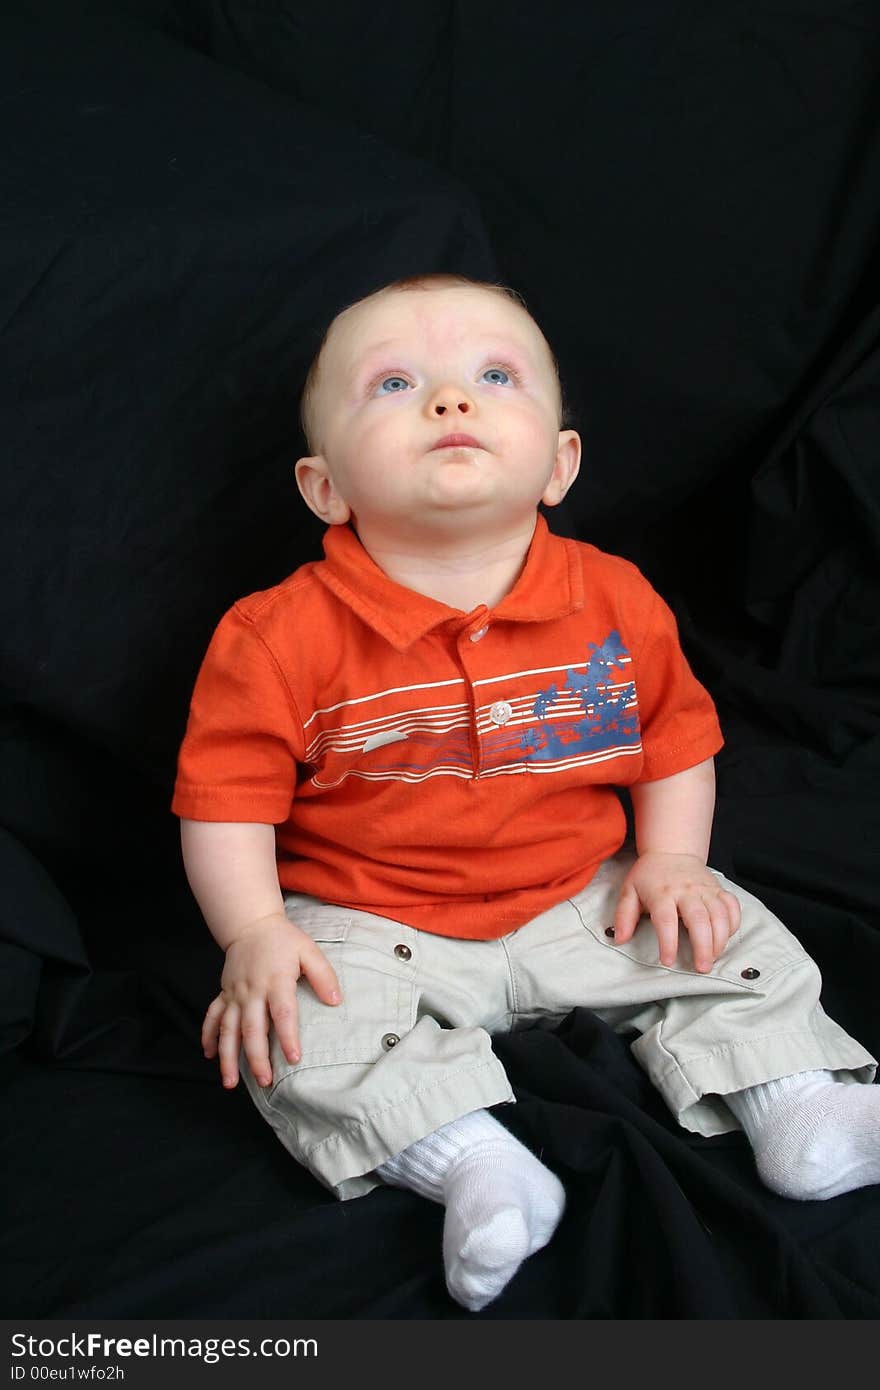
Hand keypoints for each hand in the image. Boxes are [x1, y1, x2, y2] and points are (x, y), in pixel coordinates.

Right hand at [201, 912, 341, 1088]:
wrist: (252, 924)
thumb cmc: (283, 940)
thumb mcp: (309, 951)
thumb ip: (323, 975)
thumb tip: (336, 1001)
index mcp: (276, 981)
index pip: (283, 1013)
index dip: (288, 1036)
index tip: (294, 1058)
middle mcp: (252, 991)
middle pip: (252, 1028)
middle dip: (256, 1057)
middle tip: (265, 1080)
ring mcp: (235, 994)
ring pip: (228, 1029)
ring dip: (228, 1056)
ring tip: (230, 1082)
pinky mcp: (224, 993)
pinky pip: (212, 1016)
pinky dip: (208, 1036)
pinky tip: (209, 1055)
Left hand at [612, 851, 741, 972]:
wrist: (672, 850)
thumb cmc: (650, 875)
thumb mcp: (629, 891)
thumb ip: (624, 916)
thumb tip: (620, 939)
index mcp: (662, 892)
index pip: (666, 920)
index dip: (668, 942)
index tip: (668, 961)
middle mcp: (686, 890)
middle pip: (699, 920)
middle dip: (703, 946)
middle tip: (701, 967)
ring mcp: (705, 889)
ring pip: (720, 916)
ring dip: (720, 940)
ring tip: (712, 958)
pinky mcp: (719, 889)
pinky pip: (732, 907)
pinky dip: (733, 924)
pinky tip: (725, 938)